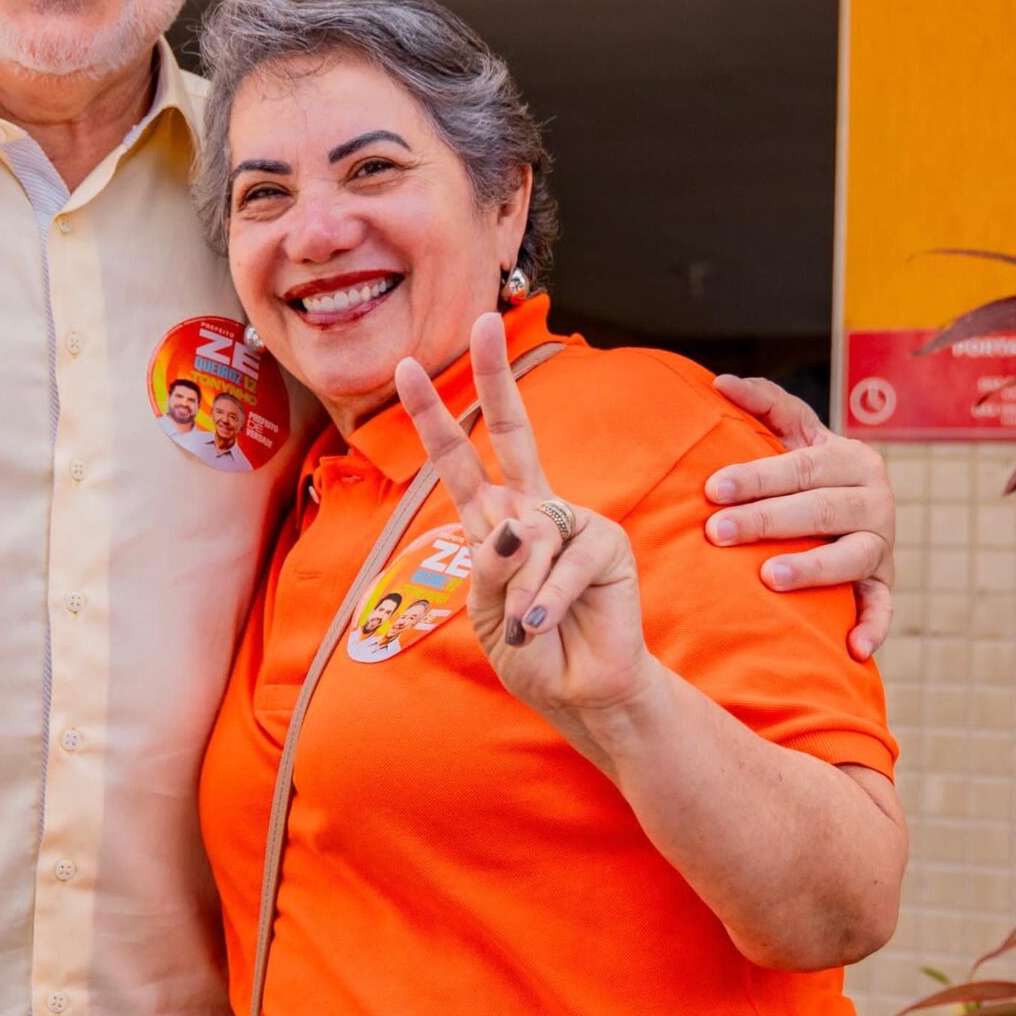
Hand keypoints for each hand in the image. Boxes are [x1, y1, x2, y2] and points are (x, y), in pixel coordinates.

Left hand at [394, 314, 660, 729]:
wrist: (580, 693)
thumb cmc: (530, 653)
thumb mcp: (486, 612)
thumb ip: (489, 568)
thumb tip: (514, 526)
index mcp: (492, 522)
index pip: (459, 460)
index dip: (434, 414)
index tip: (409, 366)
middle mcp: (532, 511)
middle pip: (514, 432)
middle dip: (496, 377)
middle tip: (484, 321)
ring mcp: (572, 521)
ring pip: (528, 534)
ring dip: (519, 592)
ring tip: (526, 627)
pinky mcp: (606, 543)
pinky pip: (562, 561)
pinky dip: (546, 600)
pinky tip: (543, 624)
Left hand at [704, 374, 895, 659]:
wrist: (845, 505)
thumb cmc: (803, 469)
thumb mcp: (791, 431)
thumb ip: (763, 403)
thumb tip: (719, 383)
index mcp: (851, 458)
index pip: (803, 466)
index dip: (758, 476)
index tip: (712, 489)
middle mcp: (875, 499)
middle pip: (821, 509)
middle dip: (767, 520)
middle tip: (718, 531)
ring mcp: (882, 544)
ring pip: (852, 557)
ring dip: (813, 568)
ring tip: (770, 577)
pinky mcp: (885, 582)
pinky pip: (883, 606)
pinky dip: (875, 627)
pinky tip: (854, 648)